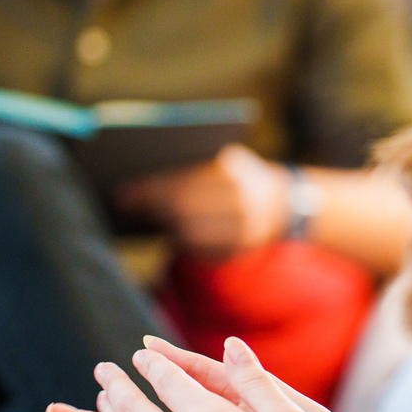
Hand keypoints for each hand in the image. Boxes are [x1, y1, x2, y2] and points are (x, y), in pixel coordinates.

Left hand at [115, 144, 291, 257]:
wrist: (287, 205)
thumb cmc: (242, 178)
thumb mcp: (227, 161)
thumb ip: (194, 164)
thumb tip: (141, 181)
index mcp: (234, 170)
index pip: (180, 181)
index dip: (148, 188)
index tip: (123, 192)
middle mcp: (241, 199)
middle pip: (182, 206)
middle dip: (151, 206)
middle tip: (124, 203)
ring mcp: (243, 228)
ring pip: (190, 231)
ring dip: (164, 224)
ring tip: (146, 216)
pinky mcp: (240, 250)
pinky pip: (202, 250)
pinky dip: (182, 242)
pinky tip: (171, 232)